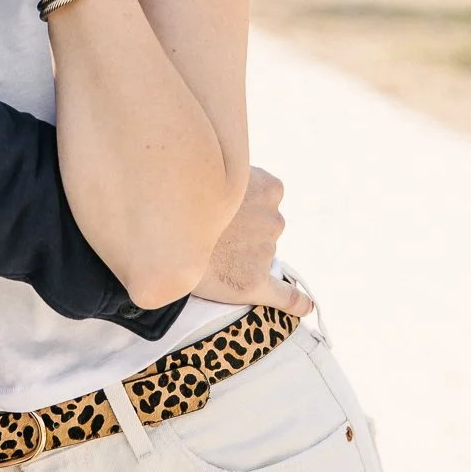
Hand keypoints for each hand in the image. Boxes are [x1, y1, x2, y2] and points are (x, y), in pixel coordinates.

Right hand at [191, 166, 311, 317]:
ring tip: (205, 250)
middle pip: (263, 226)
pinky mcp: (255, 282)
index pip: (265, 196)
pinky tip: (306, 306)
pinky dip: (296, 302)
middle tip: (208, 230)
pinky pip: (284, 295)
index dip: (243, 203)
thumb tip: (227, 174)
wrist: (164, 233)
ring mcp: (267, 251)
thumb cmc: (181, 196)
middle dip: (243, 229)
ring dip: (240, 253)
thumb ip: (229, 174)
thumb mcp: (211, 165)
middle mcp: (274, 220)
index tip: (222, 207)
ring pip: (259, 253)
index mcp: (270, 188)